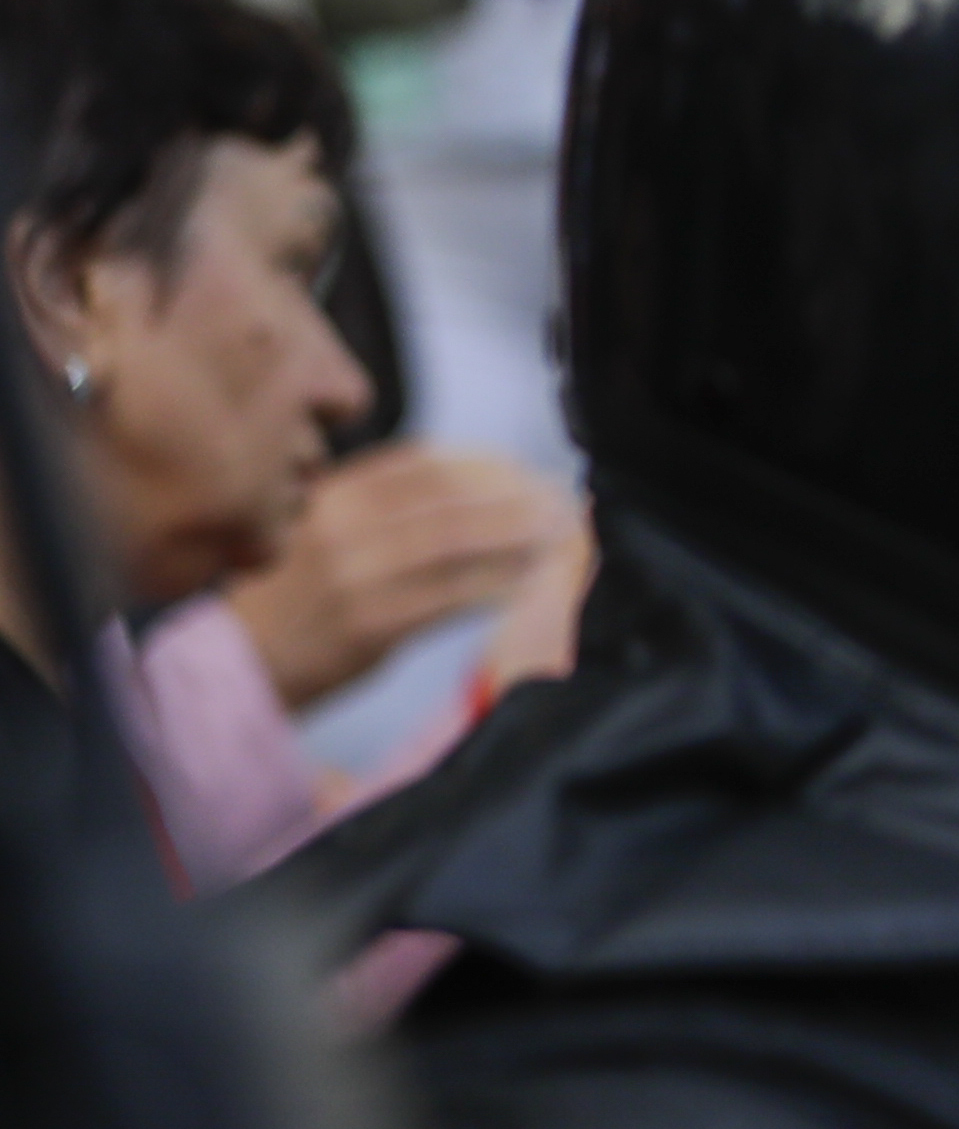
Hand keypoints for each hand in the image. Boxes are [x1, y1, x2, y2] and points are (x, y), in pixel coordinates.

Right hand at [232, 444, 588, 707]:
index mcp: (328, 499)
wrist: (232, 663)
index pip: (418, 466)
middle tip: (556, 500)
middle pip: (446, 500)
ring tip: (554, 536)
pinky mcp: (371, 627)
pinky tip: (523, 585)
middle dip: (511, 498)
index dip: (480, 465)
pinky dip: (490, 589)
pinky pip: (446, 601)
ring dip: (513, 539)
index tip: (522, 470)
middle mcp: (341, 529)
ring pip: (454, 546)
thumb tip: (453, 491)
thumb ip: (371, 507)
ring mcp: (356, 577)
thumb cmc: (280, 600)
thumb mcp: (312, 531)